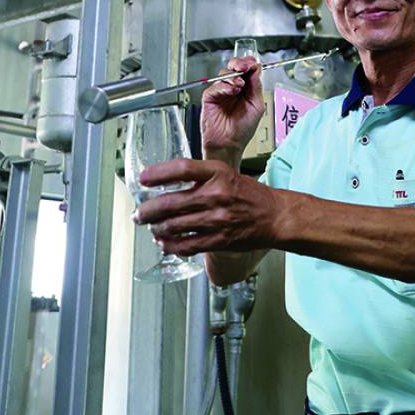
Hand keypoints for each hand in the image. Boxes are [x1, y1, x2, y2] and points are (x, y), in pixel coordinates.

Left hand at [134, 158, 282, 254]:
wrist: (275, 216)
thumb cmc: (251, 194)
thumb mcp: (227, 174)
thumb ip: (202, 177)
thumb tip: (170, 182)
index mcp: (218, 173)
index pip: (182, 169)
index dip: (158, 174)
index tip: (143, 179)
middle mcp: (216, 194)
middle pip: (171, 202)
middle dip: (148, 210)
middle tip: (138, 213)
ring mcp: (217, 219)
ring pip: (175, 225)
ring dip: (157, 229)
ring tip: (150, 228)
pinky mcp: (219, 240)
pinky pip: (187, 245)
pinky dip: (171, 245)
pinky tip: (164, 244)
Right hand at [200, 56, 263, 159]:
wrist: (229, 144)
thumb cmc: (243, 129)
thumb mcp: (257, 106)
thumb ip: (256, 87)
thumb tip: (256, 69)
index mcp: (246, 88)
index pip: (247, 69)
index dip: (249, 64)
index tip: (252, 63)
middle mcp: (233, 87)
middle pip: (234, 67)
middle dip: (240, 64)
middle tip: (244, 67)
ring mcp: (221, 91)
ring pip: (224, 73)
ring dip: (233, 77)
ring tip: (239, 85)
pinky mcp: (210, 97)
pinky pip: (215, 86)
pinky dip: (224, 86)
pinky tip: (232, 91)